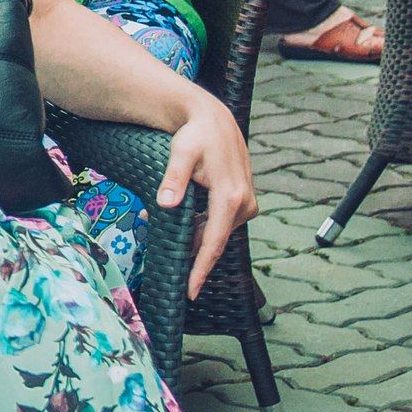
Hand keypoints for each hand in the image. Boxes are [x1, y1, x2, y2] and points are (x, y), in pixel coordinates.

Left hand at [158, 94, 258, 298]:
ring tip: (175, 252)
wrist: (213, 120)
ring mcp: (244, 202)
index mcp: (230, 198)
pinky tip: (186, 232)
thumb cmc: (196, 135)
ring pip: (217, 233)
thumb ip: (173, 179)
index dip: (201, 269)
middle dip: (195, 259)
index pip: (213, 243)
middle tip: (176, 278)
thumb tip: (166, 205)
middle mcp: (243, 203)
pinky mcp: (241, 200)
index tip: (191, 291)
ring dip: (196, 242)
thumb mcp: (180, 153)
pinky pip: (220, 223)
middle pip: (215, 242)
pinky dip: (203, 229)